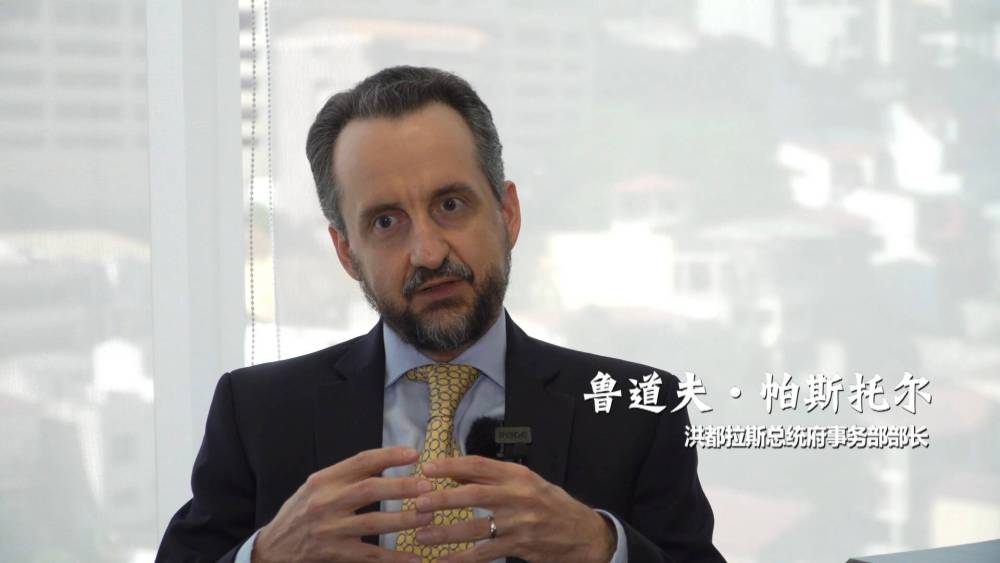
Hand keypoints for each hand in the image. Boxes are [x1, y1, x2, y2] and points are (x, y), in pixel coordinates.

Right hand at [252, 446, 431, 562]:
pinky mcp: (334, 553)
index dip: (389, 456)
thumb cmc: (302, 512)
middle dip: (402, 487)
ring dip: (404, 520)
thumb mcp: (317, 486)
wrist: (273, 547)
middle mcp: (326, 502)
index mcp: (324, 480)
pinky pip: (370, 556)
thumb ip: (346, 475)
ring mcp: (330, 530)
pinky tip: (415, 556)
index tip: (414, 454)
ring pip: (374, 524)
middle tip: (428, 487)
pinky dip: (394, 557)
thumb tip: (387, 462)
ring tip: (428, 517)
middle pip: (370, 490)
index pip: (361, 461)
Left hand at [413, 456, 615, 562]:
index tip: (428, 468)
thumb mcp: (526, 482)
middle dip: (443, 498)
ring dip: (445, 532)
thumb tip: (454, 472)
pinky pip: (484, 553)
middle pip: (473, 494)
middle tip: (419, 502)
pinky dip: (462, 558)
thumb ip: (492, 477)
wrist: (583, 534)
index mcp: (518, 475)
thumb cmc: (551, 504)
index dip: (451, 465)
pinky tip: (443, 560)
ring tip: (421, 534)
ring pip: (475, 527)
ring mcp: (519, 523)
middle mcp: (517, 496)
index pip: (479, 465)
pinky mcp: (519, 546)